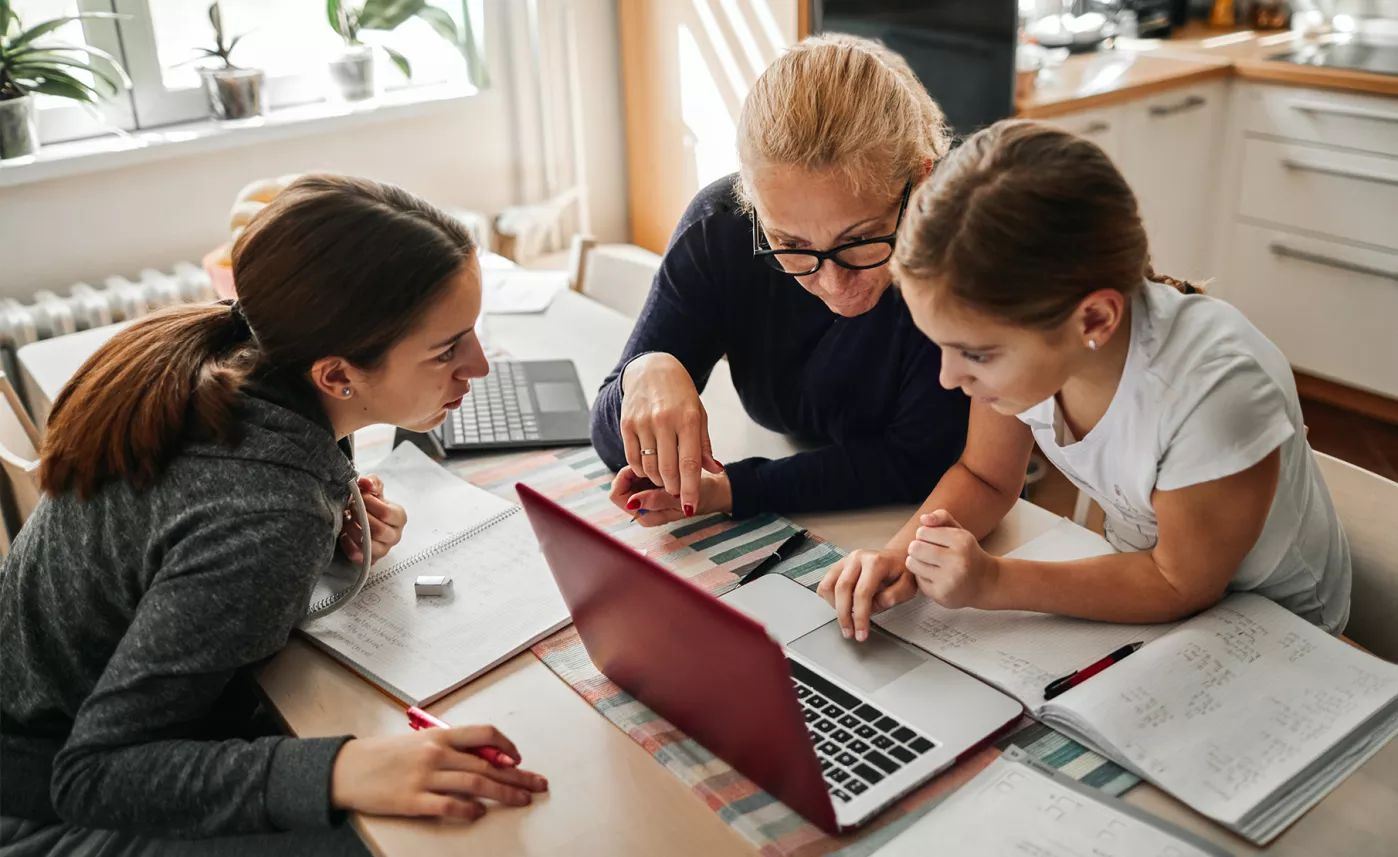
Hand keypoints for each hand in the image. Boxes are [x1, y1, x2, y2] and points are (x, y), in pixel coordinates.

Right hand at [331, 726, 548, 821]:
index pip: (484, 734)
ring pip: (476, 784)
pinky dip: (469, 810)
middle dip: (518, 776)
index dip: (507, 747)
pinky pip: (450, 806)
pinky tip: (480, 814)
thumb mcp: (418, 741)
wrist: (346, 769)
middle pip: (487, 764)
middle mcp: (436, 753)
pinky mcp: (413, 800)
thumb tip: (482, 758)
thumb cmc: (383, 755)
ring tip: (522, 800)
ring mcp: (425, 777)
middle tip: (538, 785)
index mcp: (439, 735)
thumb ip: (448, 748)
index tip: (519, 760)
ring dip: (504, 793)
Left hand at [341, 475, 406, 563]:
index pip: (386, 513)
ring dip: (354, 532)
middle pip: (379, 531)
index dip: (369, 504)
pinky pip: (360, 558)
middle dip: (360, 518)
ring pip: (370, 546)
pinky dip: (349, 546)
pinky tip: (344, 535)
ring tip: (346, 520)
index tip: (358, 497)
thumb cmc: (369, 503)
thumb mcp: (373, 488)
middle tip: (350, 509)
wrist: (360, 516)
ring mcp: (383, 549)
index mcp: (399, 517)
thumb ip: (371, 482)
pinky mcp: (370, 559)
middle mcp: (395, 535)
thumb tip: (365, 483)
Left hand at [609, 466, 731, 527]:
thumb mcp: (680, 498)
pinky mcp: (651, 487)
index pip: (618, 496)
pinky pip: (639, 473)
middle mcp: (642, 508)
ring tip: (659, 462)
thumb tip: (631, 502)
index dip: (624, 480)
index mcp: (646, 516)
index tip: (640, 469)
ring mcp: (646, 497)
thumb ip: (656, 501)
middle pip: (620, 487)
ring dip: (640, 467)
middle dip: (632, 473)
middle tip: (651, 462)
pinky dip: (646, 465)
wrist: (715, 490)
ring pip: (629, 478)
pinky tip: (661, 460)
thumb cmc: (701, 495)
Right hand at [619, 353, 723, 516]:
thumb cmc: (680, 395)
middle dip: (674, 488)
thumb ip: (704, 446)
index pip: (689, 463)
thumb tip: (715, 470)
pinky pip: (632, 458)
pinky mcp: (626, 423)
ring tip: (665, 479)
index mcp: (688, 419)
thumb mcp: (699, 416)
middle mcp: (664, 420)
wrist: (652, 369)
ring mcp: (643, 422)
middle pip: (668, 469)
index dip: (690, 489)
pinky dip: (641, 470)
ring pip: (649, 467)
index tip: (690, 506)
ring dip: (657, 480)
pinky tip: (650, 468)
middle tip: (677, 493)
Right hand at [816, 549, 917, 641]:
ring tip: (846, 618)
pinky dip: (829, 599)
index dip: (860, 616)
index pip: (862, 592)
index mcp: (875, 562)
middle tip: (849, 633)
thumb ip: (892, 597)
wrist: (896, 557)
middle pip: (842, 589)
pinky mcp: (838, 566)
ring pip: (828, 586)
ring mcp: (845, 560)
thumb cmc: (902, 572)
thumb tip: (873, 607)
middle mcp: (857, 558)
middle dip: (844, 616)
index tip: (861, 634)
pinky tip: (842, 605)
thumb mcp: (908, 586)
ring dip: (835, 607)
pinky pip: (825, 584)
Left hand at [905, 510, 998, 609]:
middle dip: (917, 548)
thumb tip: (924, 518)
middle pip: (914, 548)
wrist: (985, 583)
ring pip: (912, 564)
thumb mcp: (959, 531)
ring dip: (917, 562)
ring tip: (930, 564)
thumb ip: (942, 518)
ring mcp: (949, 580)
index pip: (922, 532)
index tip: (934, 541)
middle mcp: (957, 561)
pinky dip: (923, 578)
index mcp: (962, 541)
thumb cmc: (967, 554)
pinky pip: (917, 580)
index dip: (924, 535)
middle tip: (928, 552)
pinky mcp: (941, 595)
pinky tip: (936, 578)